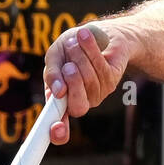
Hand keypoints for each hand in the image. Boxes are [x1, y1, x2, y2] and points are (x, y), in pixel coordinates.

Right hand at [42, 24, 132, 145]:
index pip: (59, 129)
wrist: (99, 32)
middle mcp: (79, 101)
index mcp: (61, 101)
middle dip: (73, 83)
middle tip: (68, 65)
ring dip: (79, 55)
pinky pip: (101, 67)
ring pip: (88, 80)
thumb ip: (51, 73)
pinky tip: (85, 36)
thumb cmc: (72, 46)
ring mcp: (97, 93)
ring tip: (74, 41)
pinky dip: (91, 48)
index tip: (57, 128)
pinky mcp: (112, 79)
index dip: (57, 132)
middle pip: (78, 106)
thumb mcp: (54, 56)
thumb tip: (57, 92)